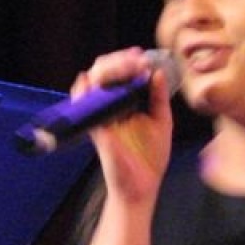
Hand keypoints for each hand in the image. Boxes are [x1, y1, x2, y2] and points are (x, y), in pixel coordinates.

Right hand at [73, 47, 174, 204]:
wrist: (141, 187)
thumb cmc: (151, 156)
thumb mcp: (161, 121)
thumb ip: (159, 98)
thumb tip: (157, 73)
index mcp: (127, 101)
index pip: (120, 72)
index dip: (127, 60)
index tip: (142, 57)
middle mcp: (111, 105)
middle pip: (103, 71)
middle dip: (117, 60)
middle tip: (136, 60)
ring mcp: (101, 115)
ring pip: (90, 81)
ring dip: (106, 70)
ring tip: (126, 67)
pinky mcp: (95, 128)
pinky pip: (82, 106)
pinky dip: (83, 92)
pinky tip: (93, 83)